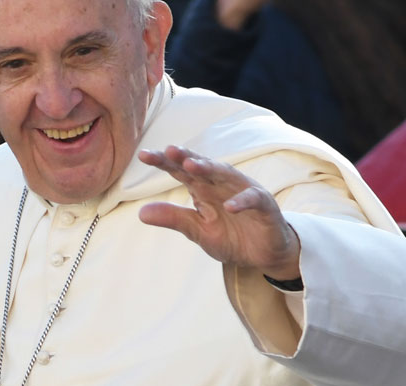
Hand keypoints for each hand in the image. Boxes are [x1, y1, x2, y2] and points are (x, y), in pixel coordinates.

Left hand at [138, 146, 300, 279]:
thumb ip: (174, 219)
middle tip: (169, 150)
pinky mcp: (264, 206)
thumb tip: (141, 213)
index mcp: (203, 188)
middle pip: (202, 166)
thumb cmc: (231, 237)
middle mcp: (222, 184)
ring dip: (211, 169)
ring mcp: (243, 192)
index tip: (144, 156)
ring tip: (192, 166)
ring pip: (227, 175)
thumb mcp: (198, 231)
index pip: (181, 170)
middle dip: (186, 157)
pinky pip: (253, 199)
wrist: (264, 254)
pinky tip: (230, 206)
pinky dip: (242, 201)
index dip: (164, 162)